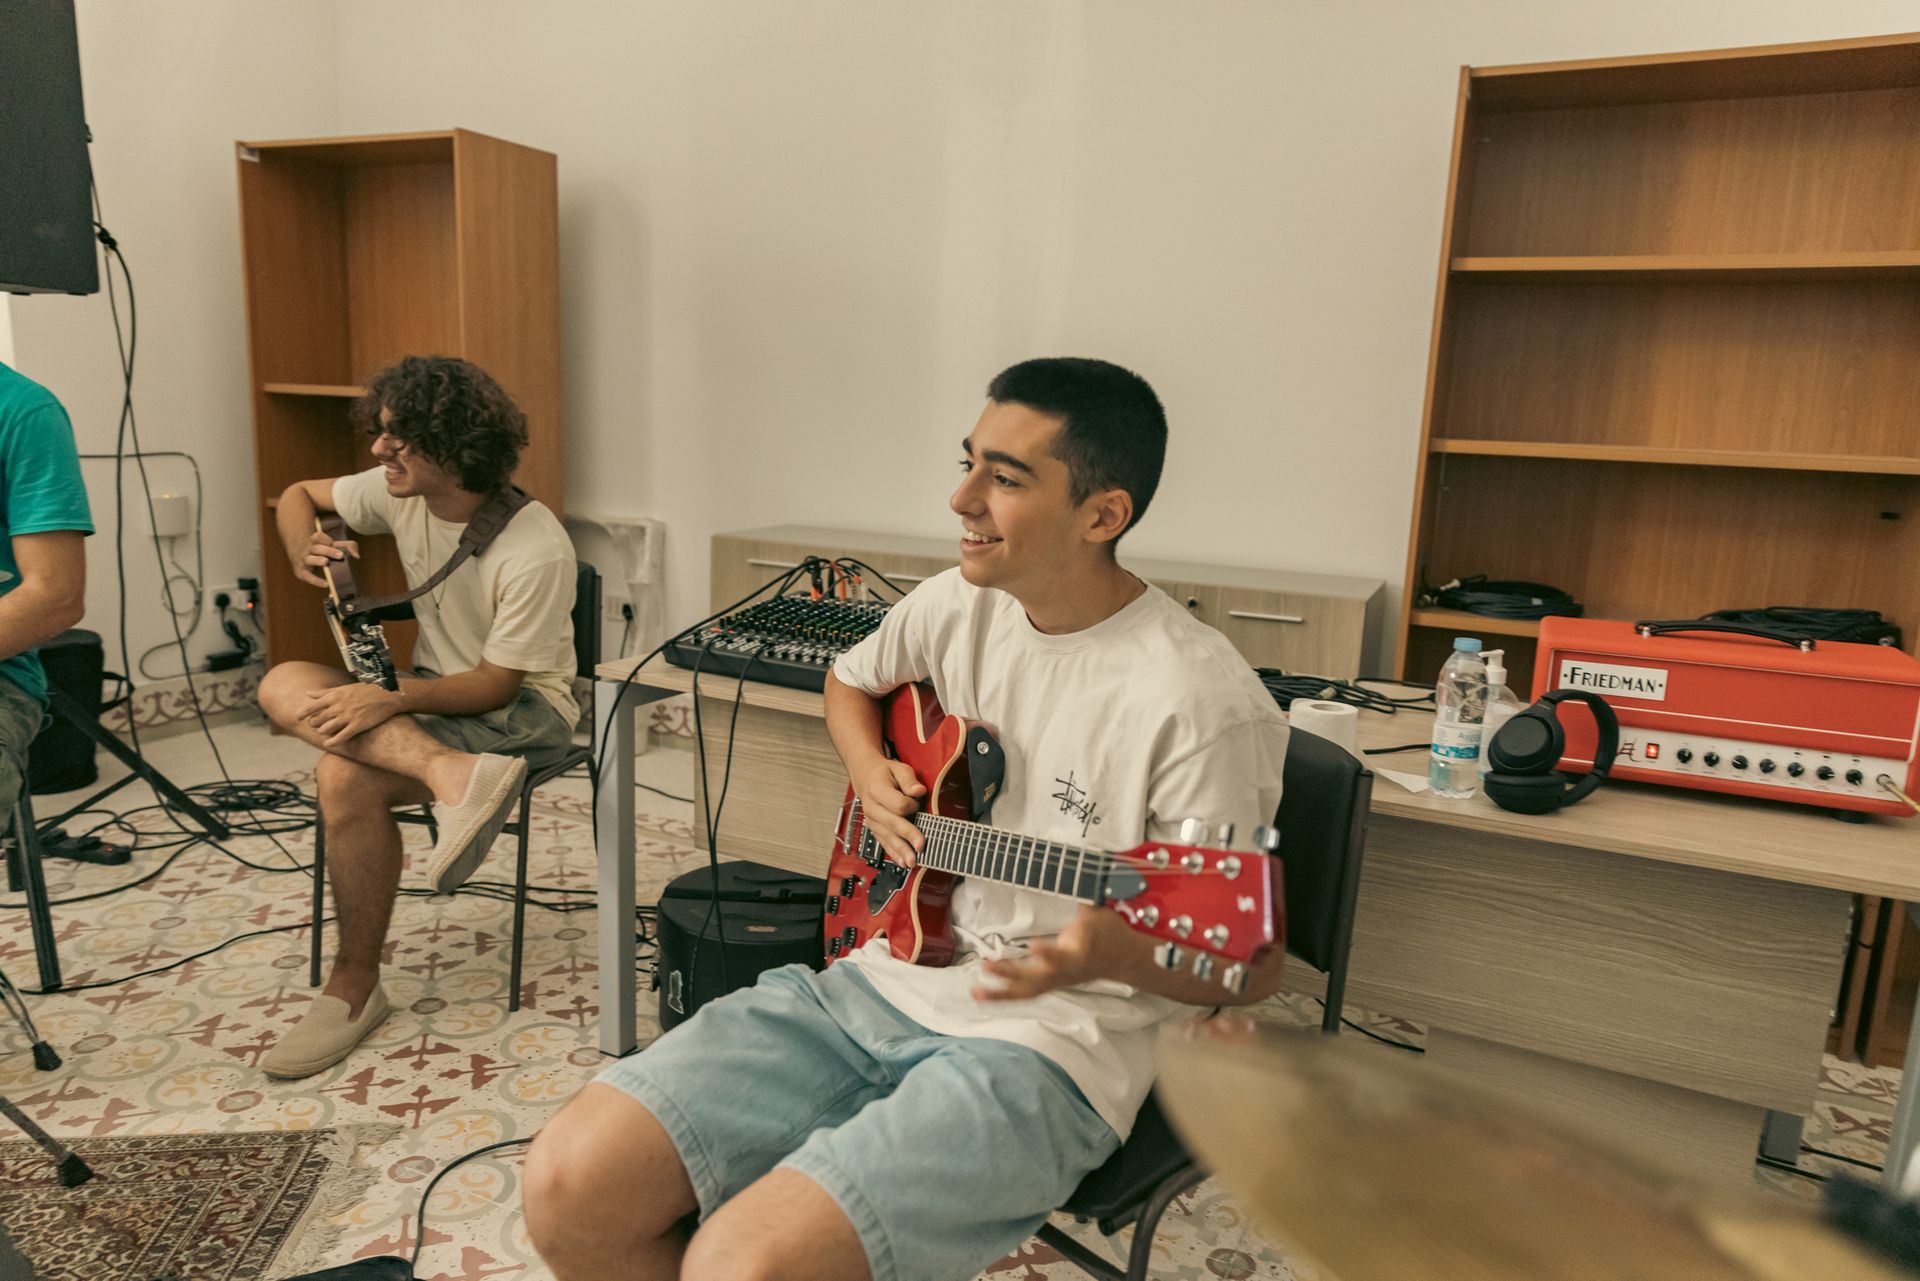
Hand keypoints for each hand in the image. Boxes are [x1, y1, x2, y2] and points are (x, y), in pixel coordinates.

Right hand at [294, 527, 359, 589]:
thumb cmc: (324, 551)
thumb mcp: (335, 546)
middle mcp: (308, 550)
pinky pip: (307, 577)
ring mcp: (304, 561)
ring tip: (326, 562)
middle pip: (316, 548)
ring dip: (317, 560)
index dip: (325, 539)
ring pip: (309, 559)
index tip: (332, 543)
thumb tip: (356, 556)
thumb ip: (348, 546)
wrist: (301, 559)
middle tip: (340, 555)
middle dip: (328, 551)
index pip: (318, 537)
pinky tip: (326, 584)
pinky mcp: (301, 573)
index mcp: (315, 542)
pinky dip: (316, 581)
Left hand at [301, 682, 400, 747]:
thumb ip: (324, 692)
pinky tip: (329, 744)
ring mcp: (347, 717)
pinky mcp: (357, 726)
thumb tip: (307, 693)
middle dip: (313, 724)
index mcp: (334, 696)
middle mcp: (338, 707)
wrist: (388, 694)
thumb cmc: (365, 690)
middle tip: (316, 725)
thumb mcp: (343, 688)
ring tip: (325, 732)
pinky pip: (340, 738)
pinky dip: (331, 743)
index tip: (298, 717)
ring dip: (322, 733)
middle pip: (316, 720)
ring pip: (325, 730)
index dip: (301, 714)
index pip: (310, 707)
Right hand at [854, 759, 925, 865]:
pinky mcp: (874, 829)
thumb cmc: (885, 773)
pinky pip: (883, 842)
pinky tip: (902, 862)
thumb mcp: (898, 768)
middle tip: (920, 846)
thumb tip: (919, 791)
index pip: (897, 803)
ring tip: (912, 861)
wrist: (866, 777)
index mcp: (877, 789)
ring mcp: (872, 820)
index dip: (911, 805)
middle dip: (907, 835)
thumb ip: (909, 780)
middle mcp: (872, 807)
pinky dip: (893, 853)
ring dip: (900, 850)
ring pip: (887, 836)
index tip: (918, 803)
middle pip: (891, 823)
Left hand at [973, 906, 1125, 1002]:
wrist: (1124, 960)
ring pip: (1029, 990)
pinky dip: (1002, 995)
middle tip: (987, 966)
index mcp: (1081, 949)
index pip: (1065, 954)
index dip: (1049, 953)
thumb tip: (1071, 869)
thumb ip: (1083, 894)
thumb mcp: (1101, 909)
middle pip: (1039, 977)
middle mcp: (1067, 968)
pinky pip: (1025, 993)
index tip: (1033, 947)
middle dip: (1012, 974)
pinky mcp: (1050, 984)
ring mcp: (1058, 979)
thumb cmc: (1110, 931)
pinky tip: (979, 993)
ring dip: (1001, 992)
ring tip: (975, 991)